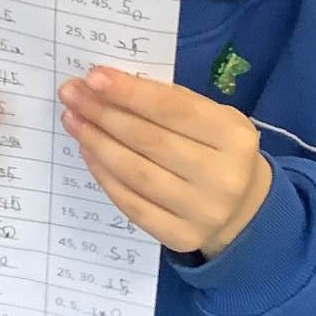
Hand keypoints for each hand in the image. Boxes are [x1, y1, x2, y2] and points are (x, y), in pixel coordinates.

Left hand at [59, 68, 271, 258]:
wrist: (243, 209)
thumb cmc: (217, 149)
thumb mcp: (211, 117)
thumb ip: (169, 101)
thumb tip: (107, 86)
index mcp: (234, 137)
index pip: (174, 109)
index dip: (130, 93)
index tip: (93, 77)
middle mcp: (222, 177)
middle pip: (149, 141)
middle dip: (104, 113)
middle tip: (71, 94)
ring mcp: (202, 212)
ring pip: (135, 173)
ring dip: (96, 142)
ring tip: (73, 120)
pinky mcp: (180, 237)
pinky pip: (131, 204)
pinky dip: (104, 175)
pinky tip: (88, 151)